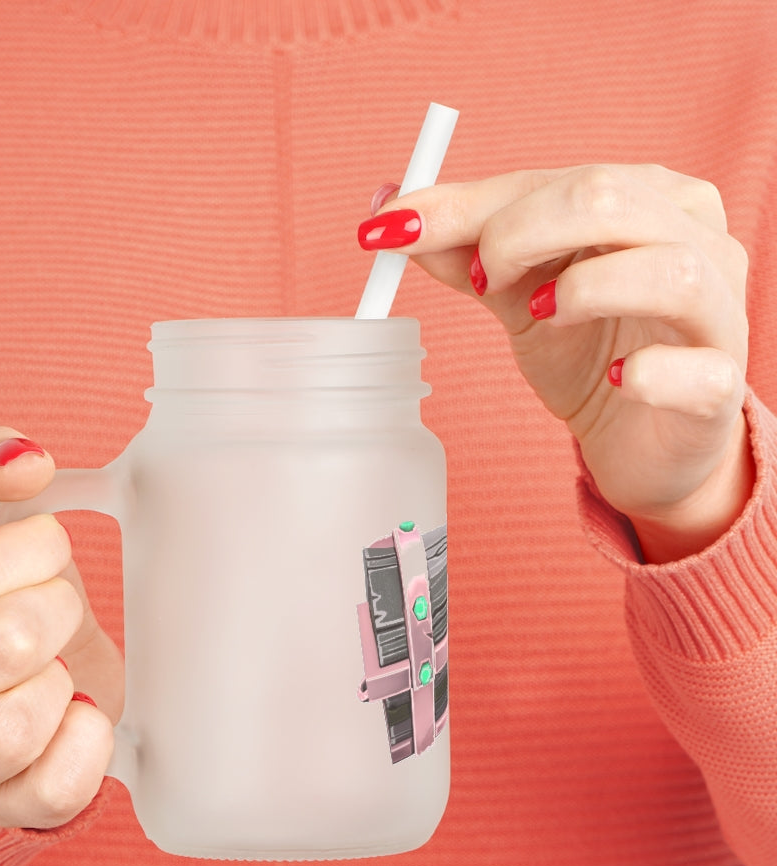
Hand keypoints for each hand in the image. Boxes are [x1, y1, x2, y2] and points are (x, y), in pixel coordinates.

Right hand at [0, 428, 122, 828]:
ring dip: (62, 679)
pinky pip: (57, 787)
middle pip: (4, 643)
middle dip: (57, 609)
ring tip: (57, 665)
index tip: (48, 549)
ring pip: (17, 724)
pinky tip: (77, 711)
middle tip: (57, 609)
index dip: (35, 550)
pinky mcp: (1, 809)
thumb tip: (25, 454)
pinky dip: (88, 740)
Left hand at [360, 165, 753, 561]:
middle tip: (480, 281)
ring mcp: (718, 312)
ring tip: (539, 316)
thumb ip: (465, 252)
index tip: (393, 229)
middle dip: (519, 233)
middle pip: (609, 199)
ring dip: (583, 290)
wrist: (639, 439)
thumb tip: (391, 212)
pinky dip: (649, 373)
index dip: (468, 205)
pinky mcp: (720, 385)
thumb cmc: (587, 352)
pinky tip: (616, 380)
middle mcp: (695, 239)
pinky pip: (697, 370)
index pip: (553, 180)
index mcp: (646, 199)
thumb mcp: (517, 295)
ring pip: (670, 270)